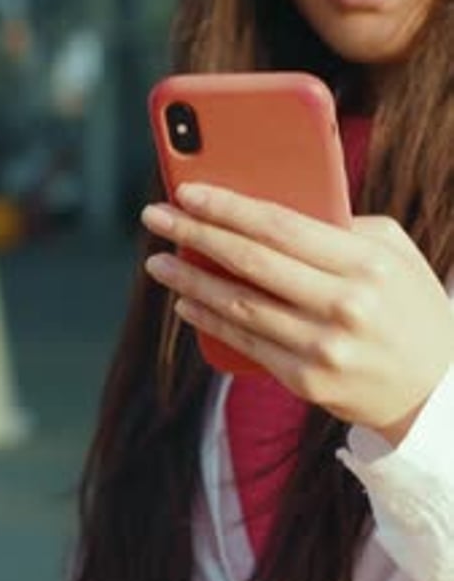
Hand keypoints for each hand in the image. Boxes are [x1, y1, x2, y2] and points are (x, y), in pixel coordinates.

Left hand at [141, 184, 453, 444]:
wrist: (436, 389)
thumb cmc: (410, 307)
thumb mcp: (393, 253)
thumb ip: (339, 227)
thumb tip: (268, 213)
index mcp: (366, 263)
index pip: (281, 225)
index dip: (227, 207)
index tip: (188, 191)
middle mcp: (343, 305)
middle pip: (250, 261)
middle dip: (194, 234)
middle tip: (155, 217)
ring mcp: (323, 348)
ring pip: (238, 305)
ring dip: (190, 280)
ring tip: (158, 261)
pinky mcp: (307, 380)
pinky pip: (246, 343)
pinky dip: (209, 321)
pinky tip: (185, 303)